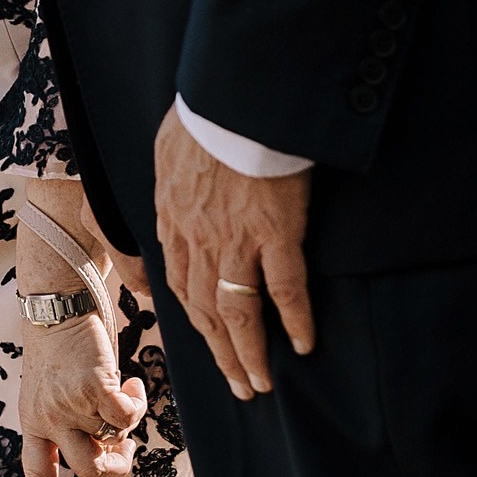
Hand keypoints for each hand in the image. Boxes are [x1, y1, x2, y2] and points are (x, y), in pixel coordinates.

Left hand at [17, 315, 146, 476]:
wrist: (56, 302)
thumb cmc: (59, 346)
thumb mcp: (51, 391)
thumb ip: (70, 422)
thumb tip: (109, 448)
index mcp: (32, 421)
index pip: (38, 475)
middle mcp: (46, 417)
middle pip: (86, 469)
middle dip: (115, 468)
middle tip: (126, 448)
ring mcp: (67, 404)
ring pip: (111, 441)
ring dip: (128, 427)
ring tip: (128, 398)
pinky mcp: (91, 386)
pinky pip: (126, 416)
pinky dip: (137, 403)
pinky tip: (134, 384)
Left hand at [155, 106, 315, 397]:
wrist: (234, 93)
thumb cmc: (208, 109)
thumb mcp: (171, 143)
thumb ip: (175, 172)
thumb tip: (178, 178)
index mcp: (172, 214)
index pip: (176, 279)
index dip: (191, 314)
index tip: (203, 337)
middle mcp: (198, 235)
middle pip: (204, 308)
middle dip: (220, 351)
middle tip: (237, 383)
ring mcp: (236, 237)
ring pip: (238, 311)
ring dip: (249, 352)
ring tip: (260, 383)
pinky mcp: (275, 230)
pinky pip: (285, 288)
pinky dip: (296, 320)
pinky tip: (305, 344)